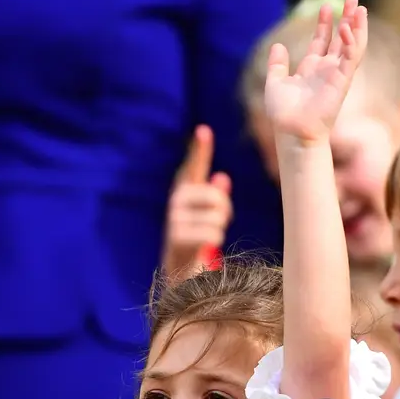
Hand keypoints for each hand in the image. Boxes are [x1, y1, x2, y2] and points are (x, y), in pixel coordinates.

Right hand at [163, 125, 232, 280]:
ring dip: (219, 229)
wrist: (178, 268)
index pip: (194, 167)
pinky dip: (214, 241)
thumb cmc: (196, 237)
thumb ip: (214, 196)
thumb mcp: (206, 214)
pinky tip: (203, 247)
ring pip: (217, 216)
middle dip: (225, 210)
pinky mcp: (177, 236)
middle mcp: (176, 200)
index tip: (203, 130)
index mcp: (185, 190)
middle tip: (218, 222)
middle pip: (216, 196)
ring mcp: (174, 218)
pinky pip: (212, 234)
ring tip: (208, 236)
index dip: (200, 149)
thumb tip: (222, 178)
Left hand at [265, 0, 367, 143]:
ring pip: (352, 45)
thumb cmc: (283, 115)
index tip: (325, 8)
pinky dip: (352, 41)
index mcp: (310, 70)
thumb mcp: (275, 84)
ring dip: (357, 26)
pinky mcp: (343, 80)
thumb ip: (277, 65)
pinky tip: (347, 27)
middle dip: (347, 19)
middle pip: (341, 39)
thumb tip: (277, 46)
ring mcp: (336, 75)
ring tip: (358, 7)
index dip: (325, 24)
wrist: (292, 132)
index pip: (322, 42)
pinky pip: (352, 56)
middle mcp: (326, 71)